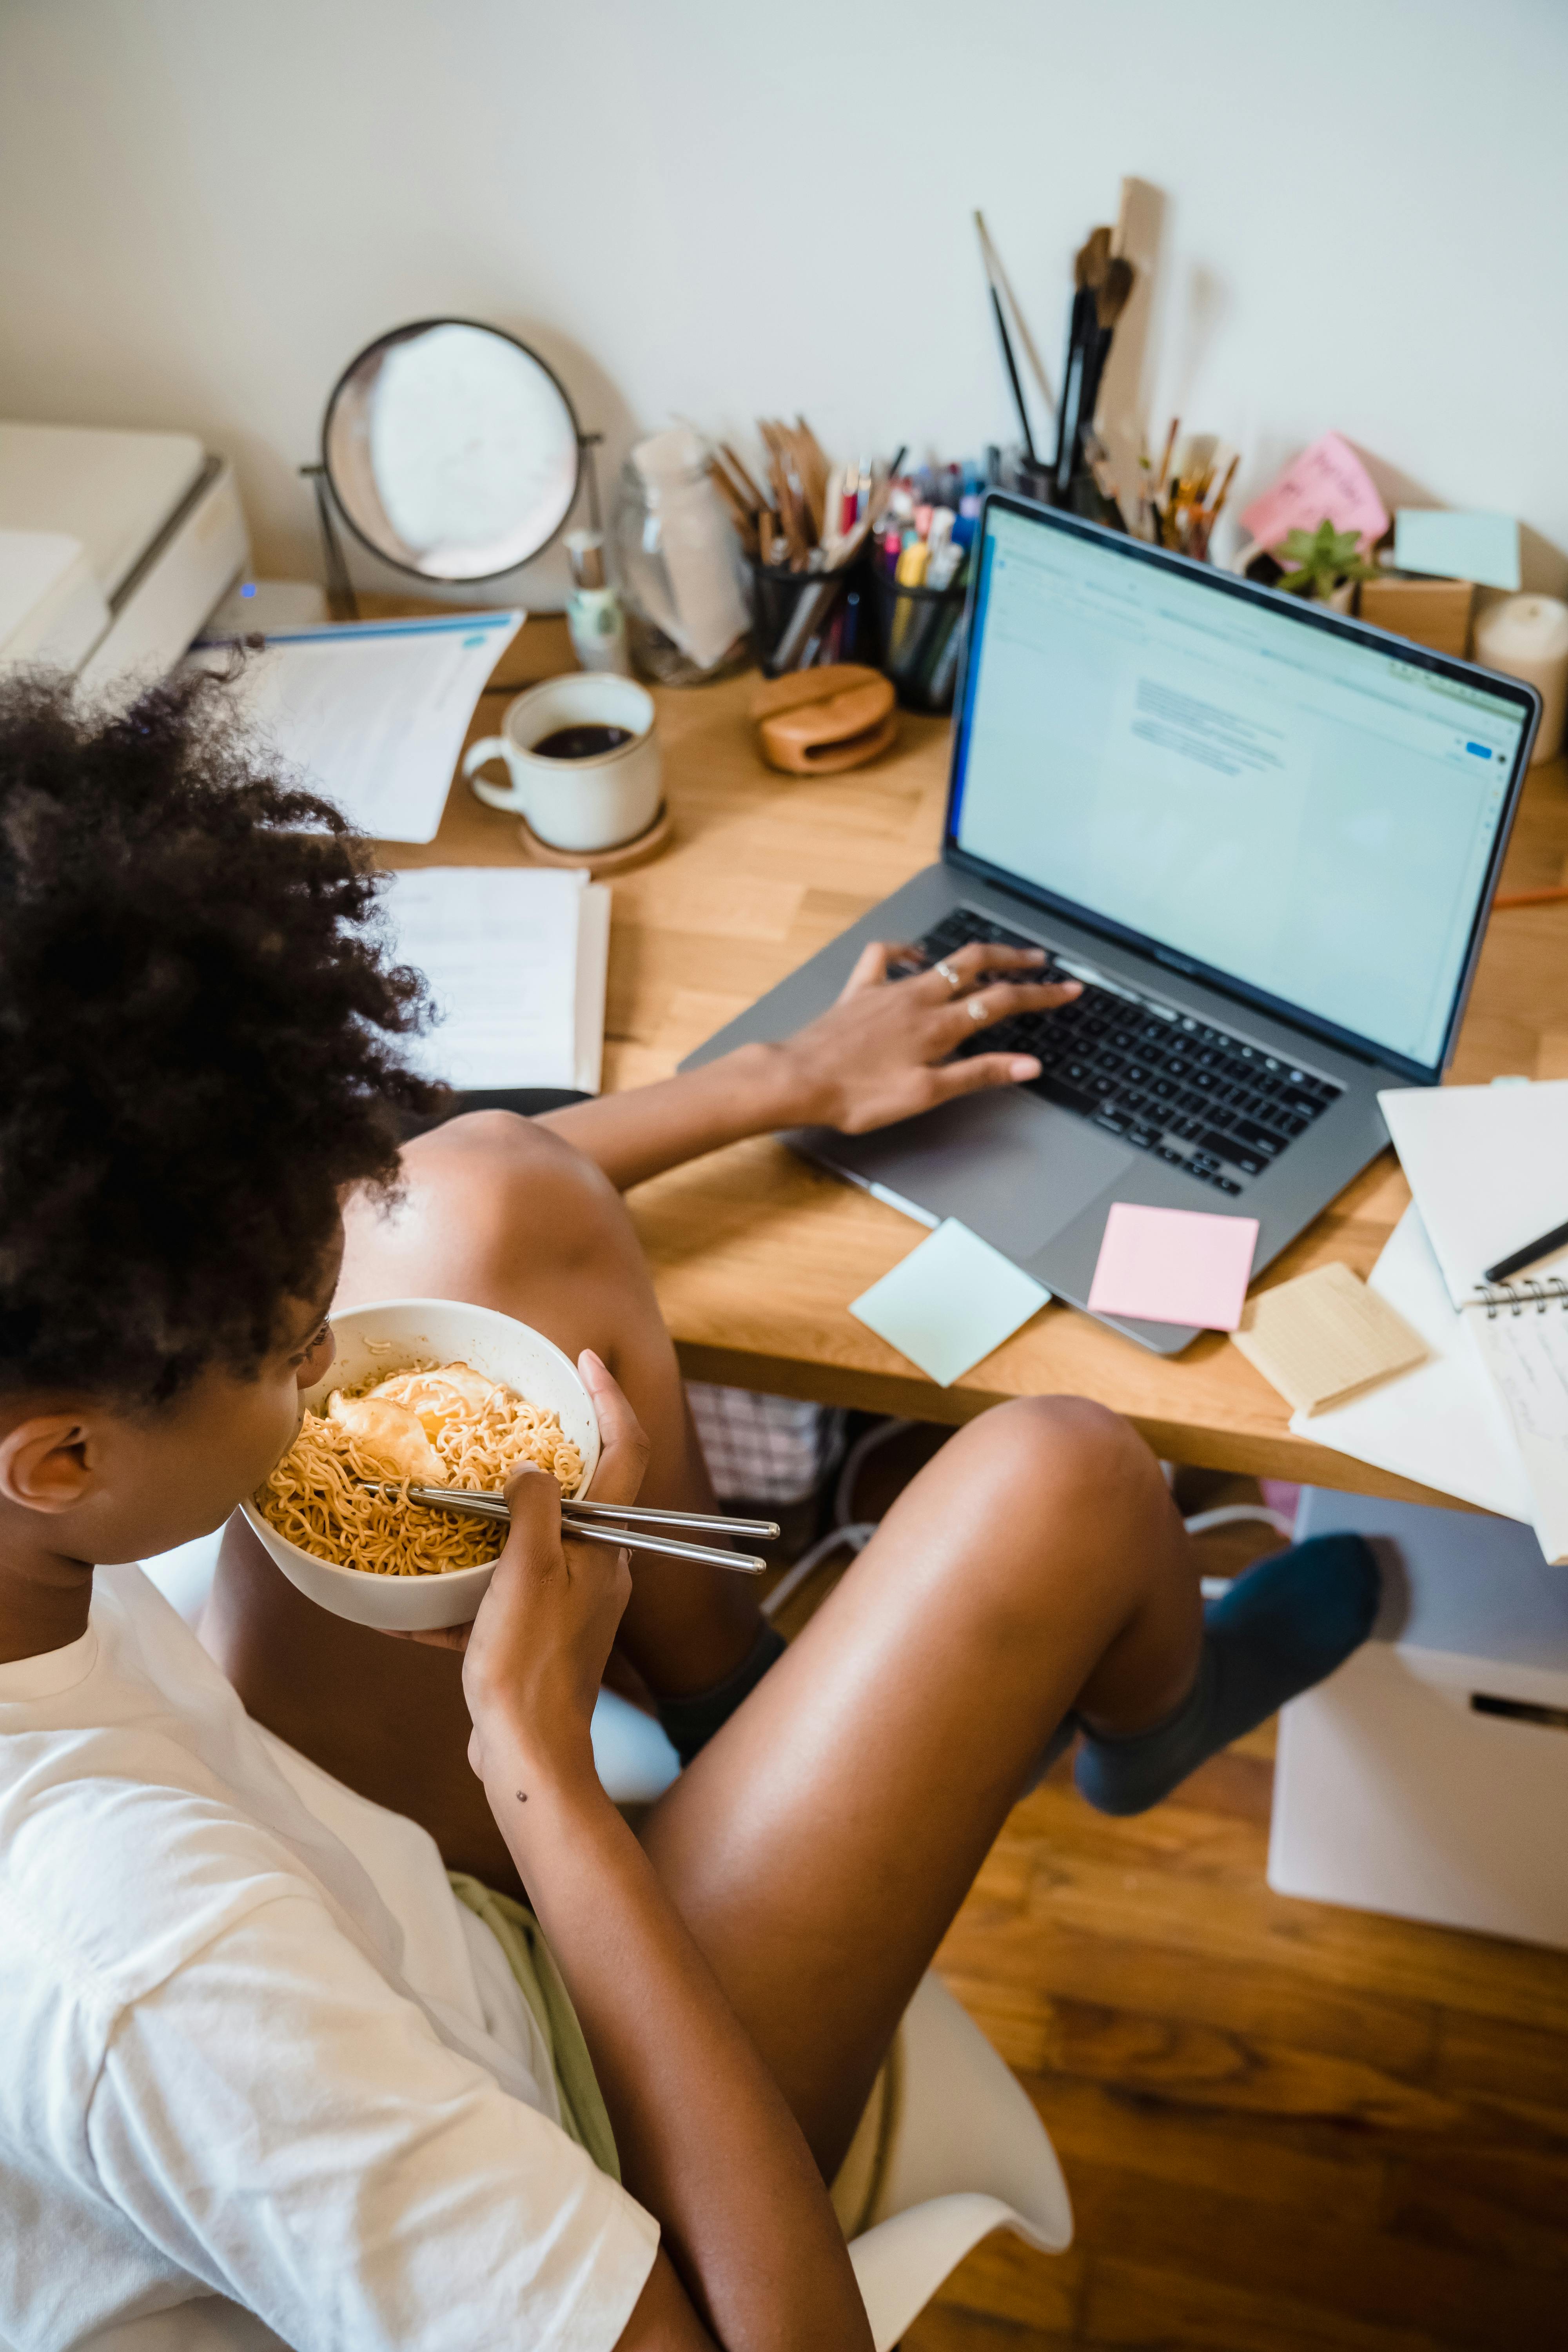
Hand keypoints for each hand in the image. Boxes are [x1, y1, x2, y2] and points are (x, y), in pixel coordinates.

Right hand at [395, 1350, 649, 1794]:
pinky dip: (462, 1599)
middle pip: (578, 1494)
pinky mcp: (540, 1640)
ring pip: (531, 1546)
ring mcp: (571, 1606)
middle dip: (539, 1461)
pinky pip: (500, 1599)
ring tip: (438, 1518)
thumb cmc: (527, 1663)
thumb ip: (534, 1509)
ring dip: (488, 1533)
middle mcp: (599, 1569)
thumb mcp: (527, 1571)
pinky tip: (411, 1611)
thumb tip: (533, 1465)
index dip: (609, 1397)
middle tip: (497, 1430)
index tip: (583, 1360)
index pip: (624, 1449)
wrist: (526, 1759)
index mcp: (605, 1544)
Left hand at [767, 939, 1080, 1133]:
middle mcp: (917, 998)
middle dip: (1014, 960)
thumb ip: (979, 1073)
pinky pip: (884, 958)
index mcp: (939, 1025)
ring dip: (972, 956)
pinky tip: (914, 954)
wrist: (798, 1080)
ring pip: (940, 960)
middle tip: (1040, 961)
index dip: (1040, 996)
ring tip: (993, 956)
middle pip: (976, 966)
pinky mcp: (859, 992)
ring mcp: (887, 989)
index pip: (1002, 1002)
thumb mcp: (926, 1093)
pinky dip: (905, 950)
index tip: (1069, 990)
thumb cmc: (858, 1095)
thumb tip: (1027, 1065)